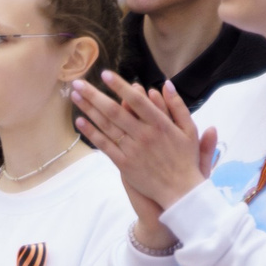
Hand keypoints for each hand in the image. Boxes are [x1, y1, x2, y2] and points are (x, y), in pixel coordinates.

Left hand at [73, 75, 213, 233]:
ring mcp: (133, 149)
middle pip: (115, 111)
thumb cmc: (186, 159)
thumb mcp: (190, 130)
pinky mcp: (124, 164)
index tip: (105, 74)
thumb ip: (178, 106)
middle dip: (94, 95)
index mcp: (161, 124)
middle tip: (78, 82)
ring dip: (88, 110)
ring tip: (75, 96)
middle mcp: (144, 135)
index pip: (136, 100)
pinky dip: (92, 133)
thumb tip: (166, 84)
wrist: (180, 191)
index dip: (119, 87)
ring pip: (107, 126)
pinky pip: (105, 145)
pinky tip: (80, 121)